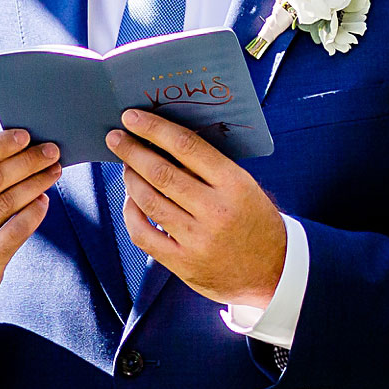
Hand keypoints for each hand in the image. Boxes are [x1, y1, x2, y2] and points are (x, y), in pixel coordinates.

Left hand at [107, 110, 285, 307]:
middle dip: (132, 151)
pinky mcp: (184, 264)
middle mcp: (216, 211)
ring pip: (149, 201)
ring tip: (125, 166)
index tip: (132, 117)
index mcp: (235, 184)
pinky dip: (130, 213)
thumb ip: (209, 167)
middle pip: (162, 173)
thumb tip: (163, 139)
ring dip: (131, 179)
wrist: (274, 271)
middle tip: (114, 138)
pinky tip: (130, 199)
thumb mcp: (244, 187)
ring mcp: (198, 240)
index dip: (155, 129)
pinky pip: (143, 234)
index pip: (188, 146)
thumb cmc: (253, 220)